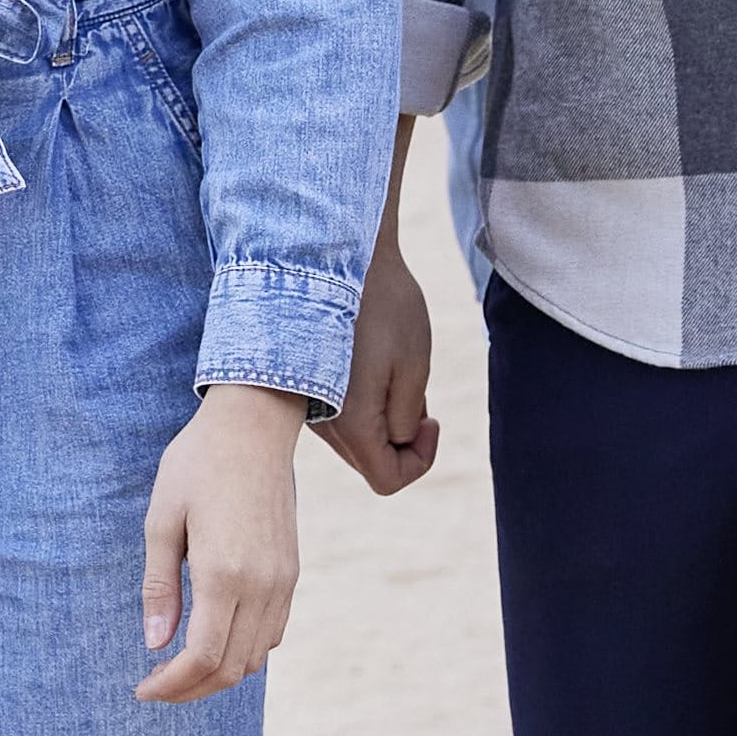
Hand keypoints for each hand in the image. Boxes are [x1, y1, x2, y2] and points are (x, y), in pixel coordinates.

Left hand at [133, 387, 307, 700]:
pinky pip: (273, 632)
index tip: (143, 689)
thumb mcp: (161, 520)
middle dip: (191, 690)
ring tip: (180, 668)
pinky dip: (244, 651)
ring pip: (256, 656)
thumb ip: (160, 587)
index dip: (172, 685)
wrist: (253, 425)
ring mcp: (283, 580)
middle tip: (156, 686)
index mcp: (223, 572)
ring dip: (218, 674)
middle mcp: (261, 584)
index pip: (203, 656)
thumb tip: (155, 644)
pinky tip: (213, 639)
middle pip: (231, 668)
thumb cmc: (197, 464)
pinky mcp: (292, 572)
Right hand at [322, 263, 444, 494]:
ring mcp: (307, 406)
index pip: (388, 480)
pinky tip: (373, 359)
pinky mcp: (304, 386)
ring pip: (355, 439)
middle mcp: (321, 424)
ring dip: (385, 417)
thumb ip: (407, 417)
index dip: (420, 460)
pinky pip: (340, 415)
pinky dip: (365, 401)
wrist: (332, 255)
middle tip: (418, 391)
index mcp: (352, 425)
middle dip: (403, 438)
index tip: (432, 418)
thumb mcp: (413, 364)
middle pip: (370, 462)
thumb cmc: (383, 306)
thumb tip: (400, 441)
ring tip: (395, 368)